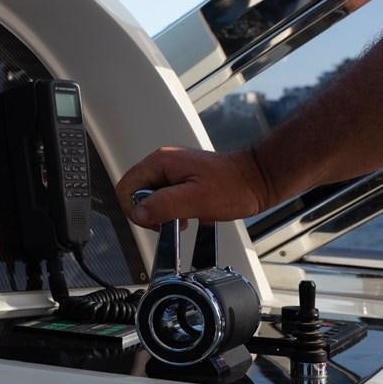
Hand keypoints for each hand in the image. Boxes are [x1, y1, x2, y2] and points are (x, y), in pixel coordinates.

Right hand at [115, 146, 274, 228]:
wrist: (256, 180)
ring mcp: (173, 171)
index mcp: (161, 162)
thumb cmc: (234, 186)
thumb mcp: (195, 199)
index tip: (154, 221)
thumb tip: (139, 213)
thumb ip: (163, 205)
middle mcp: (163, 163)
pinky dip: (172, 211)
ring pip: (151, 198)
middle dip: (150, 213)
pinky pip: (165, 199)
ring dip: (162, 213)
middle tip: (170, 221)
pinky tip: (187, 216)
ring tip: (182, 219)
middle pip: (136, 193)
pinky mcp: (182, 181)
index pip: (126, 187)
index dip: (134, 209)